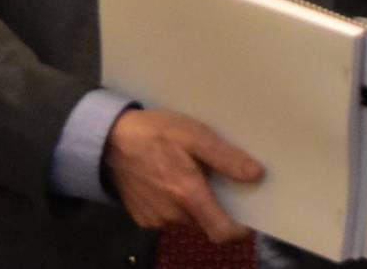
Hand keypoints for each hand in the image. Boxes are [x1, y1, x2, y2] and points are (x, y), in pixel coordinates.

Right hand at [104, 108, 263, 242]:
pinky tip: (171, 179)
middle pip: (206, 222)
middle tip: (220, 179)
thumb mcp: (196, 136)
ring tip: (194, 174)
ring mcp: (155, 219)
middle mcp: (172, 215)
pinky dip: (176, 203)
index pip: (221, 232)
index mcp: (188, 196)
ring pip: (188, 219)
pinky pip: (169, 216)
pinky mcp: (142, 218)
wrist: (109, 142)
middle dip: (217, 206)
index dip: (239, 229)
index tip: (250, 216)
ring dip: (196, 203)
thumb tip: (256, 175)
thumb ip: (226, 158)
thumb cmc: (156, 134)